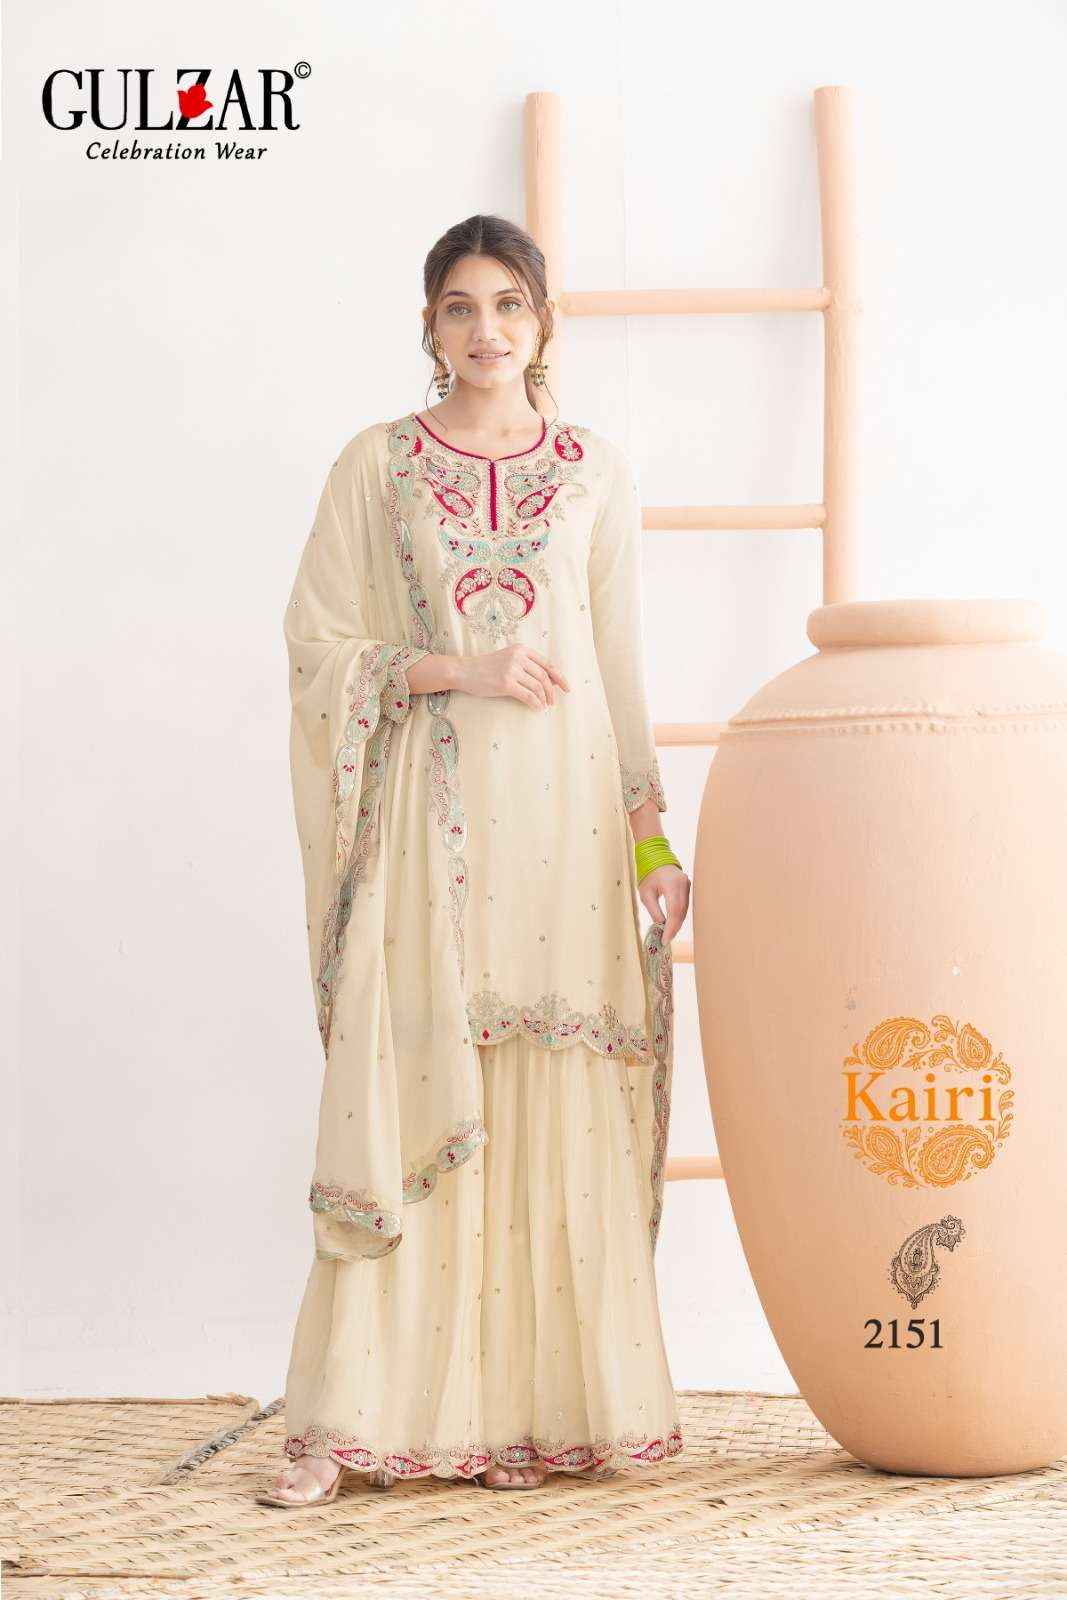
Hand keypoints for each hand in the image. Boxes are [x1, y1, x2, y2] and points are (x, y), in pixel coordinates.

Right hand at [454, 645, 570, 710]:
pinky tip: (537, 708)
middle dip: (552, 691)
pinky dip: (535, 703)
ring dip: (544, 699)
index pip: (547, 664)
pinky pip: (528, 695)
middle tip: (553, 702)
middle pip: (544, 676)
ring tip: (544, 706)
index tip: (566, 687)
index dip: (559, 677)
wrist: (464, 671)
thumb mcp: (508, 659)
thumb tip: (549, 681)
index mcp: (521, 650)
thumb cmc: (486, 667)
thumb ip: (527, 666)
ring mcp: (512, 670)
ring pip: (537, 686)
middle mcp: (518, 657)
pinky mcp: (505, 683)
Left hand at [639, 864, 689, 942]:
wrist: (656, 858)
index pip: (674, 911)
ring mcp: (687, 886)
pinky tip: (672, 924)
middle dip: (674, 928)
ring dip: (677, 923)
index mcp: (672, 885)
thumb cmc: (649, 875)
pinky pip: (684, 906)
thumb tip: (661, 926)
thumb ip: (654, 910)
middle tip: (665, 940)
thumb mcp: (646, 894)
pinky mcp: (687, 888)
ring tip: (667, 934)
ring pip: (684, 911)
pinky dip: (678, 916)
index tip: (665, 939)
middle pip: (681, 913)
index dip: (671, 928)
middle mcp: (683, 885)